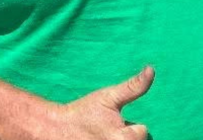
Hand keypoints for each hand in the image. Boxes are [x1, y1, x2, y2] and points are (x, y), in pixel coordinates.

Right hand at [29, 67, 153, 139]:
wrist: (52, 131)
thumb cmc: (82, 112)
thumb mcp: (108, 97)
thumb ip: (133, 87)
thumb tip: (151, 69)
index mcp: (125, 138)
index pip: (143, 132)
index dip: (128, 125)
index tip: (111, 123)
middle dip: (124, 136)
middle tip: (104, 132)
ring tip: (100, 136)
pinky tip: (96, 139)